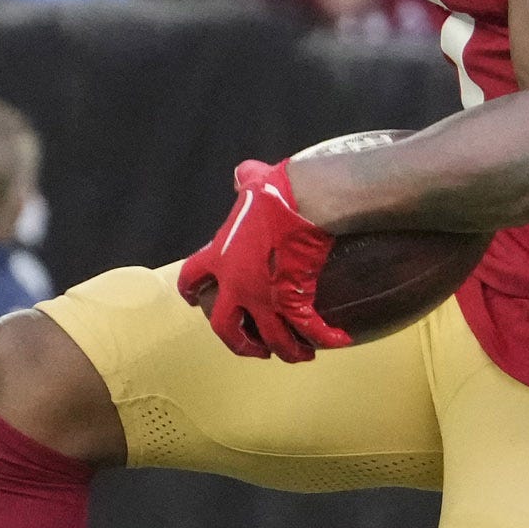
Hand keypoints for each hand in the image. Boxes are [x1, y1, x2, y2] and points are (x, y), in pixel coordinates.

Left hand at [175, 158, 348, 363]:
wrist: (302, 201)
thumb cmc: (276, 190)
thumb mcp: (253, 180)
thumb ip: (244, 179)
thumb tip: (244, 173)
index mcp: (219, 256)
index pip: (190, 278)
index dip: (189, 290)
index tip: (192, 301)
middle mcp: (236, 284)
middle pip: (225, 328)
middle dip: (239, 344)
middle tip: (255, 349)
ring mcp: (263, 297)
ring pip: (271, 339)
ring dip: (286, 351)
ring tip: (298, 354)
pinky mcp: (292, 301)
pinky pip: (309, 330)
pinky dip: (325, 338)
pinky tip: (339, 341)